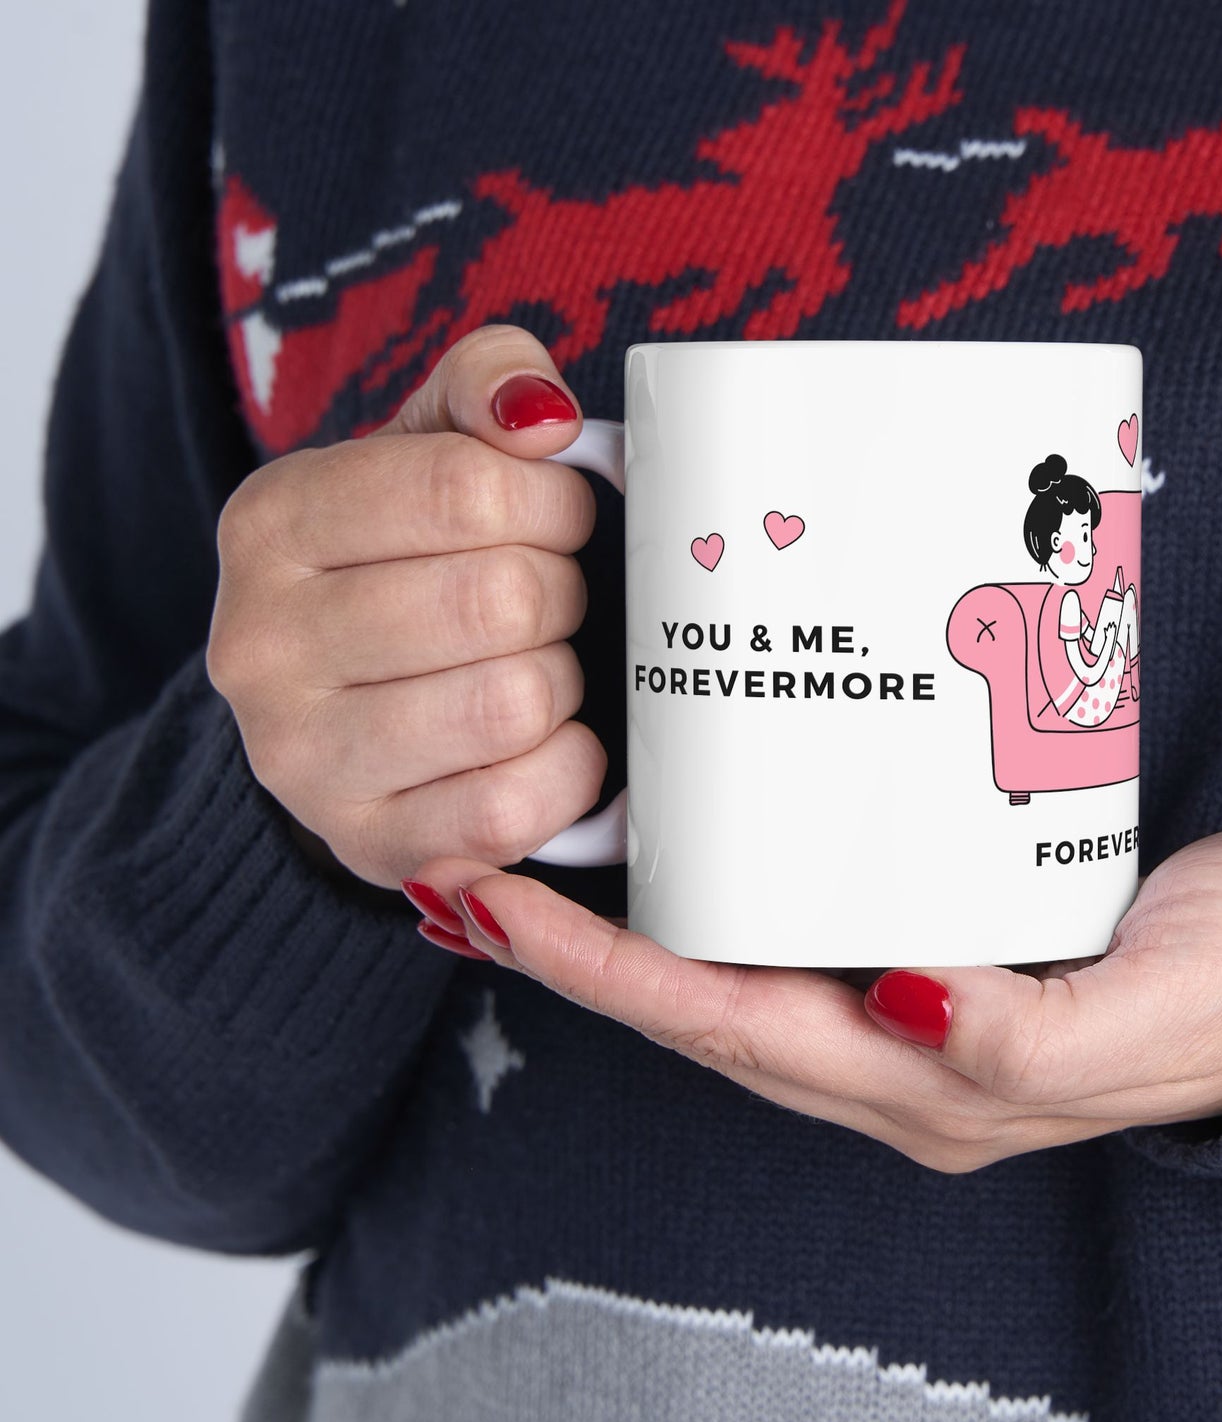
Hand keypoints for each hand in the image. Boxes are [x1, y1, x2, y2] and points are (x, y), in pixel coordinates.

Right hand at [207, 326, 604, 887]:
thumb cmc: (407, 563)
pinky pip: (514, 806)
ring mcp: (303, 760)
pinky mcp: (369, 844)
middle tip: (548, 600)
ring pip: (513, 703)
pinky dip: (566, 769)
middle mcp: (261, 644)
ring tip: (536, 666)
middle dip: (560, 593)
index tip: (558, 518)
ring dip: (561, 681)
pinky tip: (547, 742)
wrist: (343, 709)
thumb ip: (486, 384)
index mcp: (272, 522)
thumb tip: (543, 417)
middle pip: (500, 600)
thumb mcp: (428, 447)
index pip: (466, 488)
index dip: (553, 502)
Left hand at [408, 827, 1221, 1169]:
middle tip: (467, 867)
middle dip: (574, 954)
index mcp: (934, 1084)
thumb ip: (1033, 1040)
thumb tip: (905, 1003)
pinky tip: (676, 841)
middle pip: (700, 1006)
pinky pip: (790, 926)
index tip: (495, 905)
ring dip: (624, 927)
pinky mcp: (934, 936)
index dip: (605, 976)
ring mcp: (908, 1001)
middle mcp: (897, 1051)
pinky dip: (710, 894)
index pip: (730, 1030)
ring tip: (530, 853)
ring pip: (732, 970)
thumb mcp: (1160, 1014)